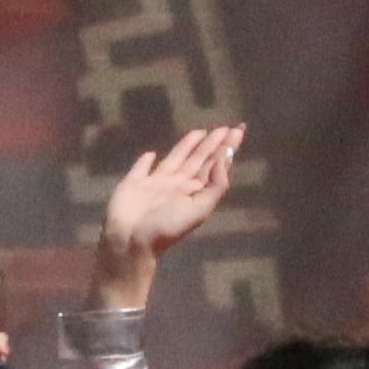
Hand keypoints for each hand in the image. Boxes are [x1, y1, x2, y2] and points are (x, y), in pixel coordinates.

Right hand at [97, 126, 244, 309]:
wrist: (130, 241)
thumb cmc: (166, 227)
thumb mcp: (200, 209)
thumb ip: (216, 184)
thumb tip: (224, 158)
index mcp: (194, 191)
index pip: (214, 165)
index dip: (226, 148)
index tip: (238, 130)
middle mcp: (177, 185)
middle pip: (198, 160)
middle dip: (212, 144)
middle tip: (226, 127)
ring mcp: (154, 183)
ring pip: (174, 160)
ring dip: (186, 146)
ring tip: (200, 132)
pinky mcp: (133, 183)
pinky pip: (141, 168)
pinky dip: (145, 161)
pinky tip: (150, 154)